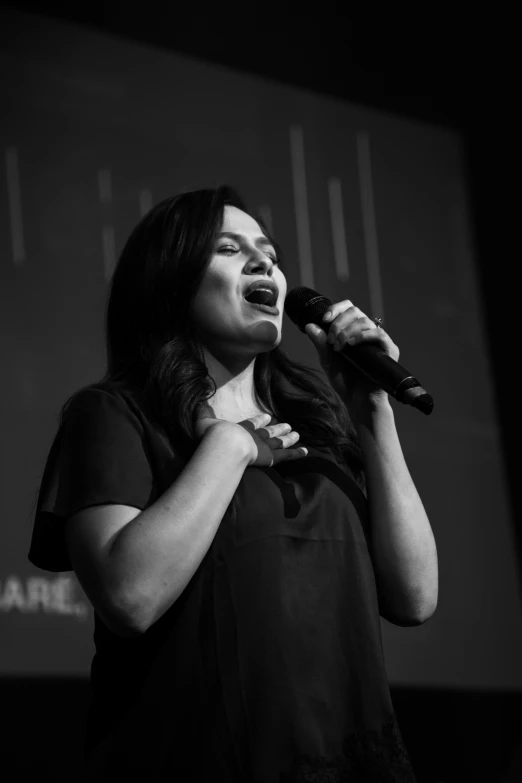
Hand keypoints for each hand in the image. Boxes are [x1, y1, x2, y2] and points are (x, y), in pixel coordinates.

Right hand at [195, 404, 306, 466]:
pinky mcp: (271, 457)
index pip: (253, 423)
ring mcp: (265, 446)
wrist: (225, 445)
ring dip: (288, 437)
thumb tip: (198, 398)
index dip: (260, 420)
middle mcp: (255, 435)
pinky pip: (287, 455)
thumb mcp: (202, 420)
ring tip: (296, 433)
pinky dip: (297, 453)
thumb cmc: (212, 435)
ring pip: (280, 441)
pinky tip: (307, 451)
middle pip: (270, 432)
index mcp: (241, 428)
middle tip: (288, 425)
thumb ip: (202, 411)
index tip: (267, 416)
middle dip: (278, 428)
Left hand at [304, 299, 399, 418]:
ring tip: (339, 347)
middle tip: (331, 340)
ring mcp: (378, 341)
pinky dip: (363, 335)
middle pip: (355, 311)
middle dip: (339, 323)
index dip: (336, 309)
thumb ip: (320, 343)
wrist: (358, 401)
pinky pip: (379, 333)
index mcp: (353, 331)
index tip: (325, 319)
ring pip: (365, 321)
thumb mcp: (328, 361)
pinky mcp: (389, 350)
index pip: (348, 309)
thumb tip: (309, 325)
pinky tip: (352, 344)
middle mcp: (367, 333)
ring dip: (347, 331)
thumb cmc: (345, 381)